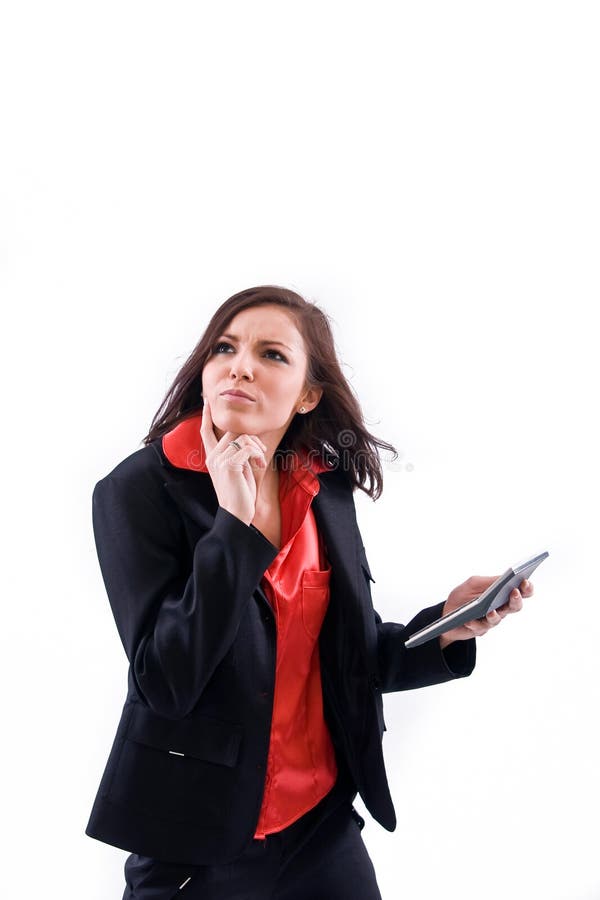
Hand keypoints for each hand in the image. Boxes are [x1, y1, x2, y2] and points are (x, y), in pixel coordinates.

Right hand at [200, 399, 267, 524]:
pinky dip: (259, 455)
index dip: (206, 416)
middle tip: (260, 453)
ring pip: (243, 437)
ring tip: (260, 462)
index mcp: (212, 457)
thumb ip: (238, 453)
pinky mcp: (229, 464)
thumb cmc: (241, 493)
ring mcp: (219, 460)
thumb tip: (249, 439)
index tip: (206, 401)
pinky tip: (260, 465)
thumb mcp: (238, 469)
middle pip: (232, 430)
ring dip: (258, 448)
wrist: (237, 513)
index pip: (205, 431)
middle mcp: (213, 456)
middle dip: (252, 438)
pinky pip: (249, 447)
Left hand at [439, 575, 533, 649]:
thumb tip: (504, 578)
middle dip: (516, 599)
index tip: (525, 581)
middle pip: (515, 606)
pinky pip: (481, 627)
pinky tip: (470, 620)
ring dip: (496, 615)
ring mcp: (491, 619)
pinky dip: (475, 623)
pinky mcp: (480, 629)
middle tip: (514, 592)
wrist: (447, 613)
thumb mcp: (474, 583)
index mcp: (501, 593)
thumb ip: (490, 581)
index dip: (526, 587)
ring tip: (491, 611)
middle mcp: (500, 607)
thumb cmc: (463, 596)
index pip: (520, 591)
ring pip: (499, 618)